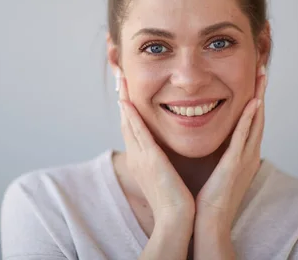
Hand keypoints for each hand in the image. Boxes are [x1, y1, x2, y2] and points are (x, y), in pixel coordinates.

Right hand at [117, 69, 195, 228]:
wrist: (176, 219)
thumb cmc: (177, 201)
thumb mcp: (168, 176)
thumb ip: (167, 162)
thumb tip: (171, 153)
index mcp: (142, 160)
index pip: (133, 129)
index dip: (128, 109)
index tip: (127, 91)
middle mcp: (137, 156)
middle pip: (126, 122)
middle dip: (123, 99)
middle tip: (120, 77)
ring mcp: (140, 157)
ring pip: (128, 123)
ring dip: (124, 100)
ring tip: (121, 80)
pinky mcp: (149, 159)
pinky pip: (137, 132)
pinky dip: (131, 116)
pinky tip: (127, 101)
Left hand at [195, 69, 267, 233]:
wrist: (210, 220)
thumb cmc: (211, 197)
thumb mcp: (218, 168)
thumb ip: (220, 153)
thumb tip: (214, 138)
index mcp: (242, 153)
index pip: (250, 120)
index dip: (254, 98)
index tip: (254, 78)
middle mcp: (248, 153)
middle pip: (257, 115)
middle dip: (261, 91)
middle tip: (262, 67)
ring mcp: (244, 158)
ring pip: (255, 121)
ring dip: (259, 97)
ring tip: (262, 76)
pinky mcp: (236, 163)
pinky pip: (244, 137)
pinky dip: (250, 119)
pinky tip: (253, 102)